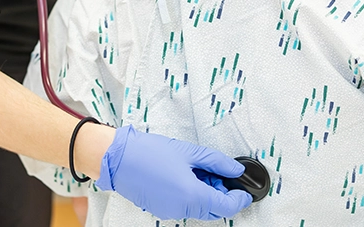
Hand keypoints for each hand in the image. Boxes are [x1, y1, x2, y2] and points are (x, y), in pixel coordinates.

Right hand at [96, 125, 252, 219]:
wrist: (118, 158)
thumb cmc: (149, 152)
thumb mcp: (189, 152)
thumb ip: (217, 162)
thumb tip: (235, 169)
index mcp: (192, 196)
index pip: (226, 207)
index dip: (240, 200)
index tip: (245, 191)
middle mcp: (182, 209)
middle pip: (213, 210)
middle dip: (222, 194)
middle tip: (220, 173)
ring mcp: (170, 212)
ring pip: (199, 209)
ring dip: (206, 194)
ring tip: (199, 170)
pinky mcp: (162, 209)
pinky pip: (184, 207)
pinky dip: (192, 195)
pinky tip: (186, 176)